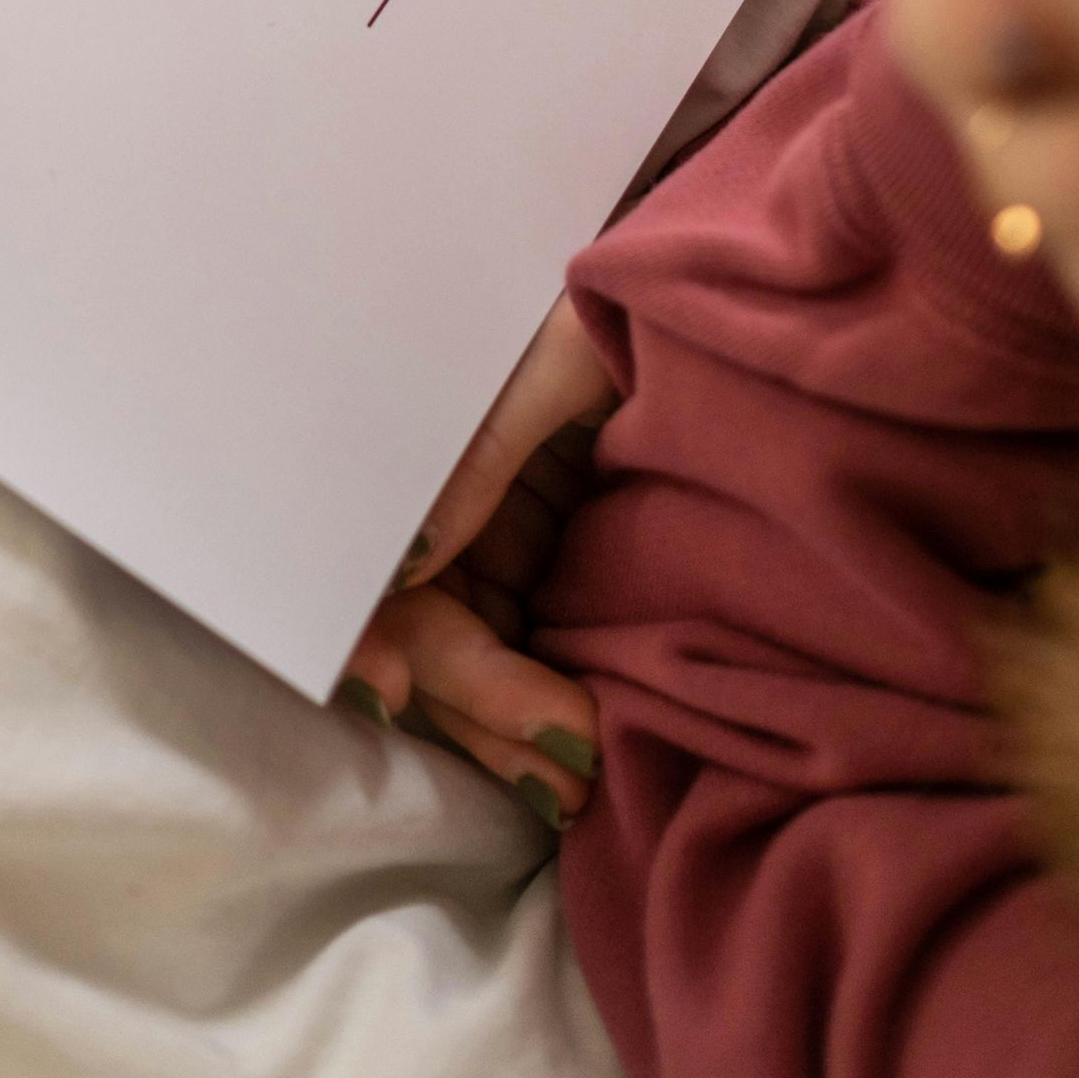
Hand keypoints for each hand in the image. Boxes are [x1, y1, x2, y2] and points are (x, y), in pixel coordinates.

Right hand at [338, 295, 616, 822]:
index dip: (374, 629)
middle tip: (562, 757)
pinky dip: (547, 704)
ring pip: (483, 659)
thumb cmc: (620, 302)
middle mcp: (456, 506)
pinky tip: (581, 749)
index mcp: (433, 450)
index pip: (378, 562)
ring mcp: (507, 540)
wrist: (703, 290)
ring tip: (574, 787)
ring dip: (512, 728)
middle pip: (434, 631)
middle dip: (478, 703)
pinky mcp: (562, 561)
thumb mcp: (548, 358)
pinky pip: (537, 650)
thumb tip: (409, 562)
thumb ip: (478, 455)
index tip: (399, 686)